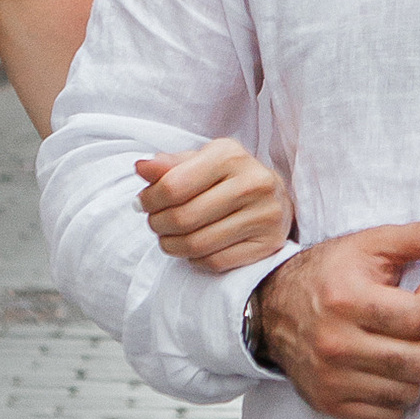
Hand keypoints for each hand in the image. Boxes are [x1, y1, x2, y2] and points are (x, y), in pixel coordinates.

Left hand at [138, 141, 292, 273]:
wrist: (277, 197)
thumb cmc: (229, 177)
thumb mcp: (201, 161)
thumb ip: (170, 165)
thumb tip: (141, 168)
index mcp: (231, 156)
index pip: (173, 186)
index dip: (150, 199)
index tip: (143, 204)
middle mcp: (252, 183)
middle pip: (183, 218)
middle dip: (158, 224)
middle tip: (155, 223)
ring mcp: (264, 215)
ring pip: (198, 244)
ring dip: (172, 246)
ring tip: (168, 239)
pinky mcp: (268, 244)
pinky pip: (216, 262)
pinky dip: (195, 260)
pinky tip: (193, 250)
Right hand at [255, 212, 419, 418]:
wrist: (272, 307)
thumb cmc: (330, 272)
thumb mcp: (372, 246)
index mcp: (347, 300)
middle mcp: (335, 343)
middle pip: (418, 361)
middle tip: (419, 326)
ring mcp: (330, 378)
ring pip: (406, 392)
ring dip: (416, 370)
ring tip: (401, 345)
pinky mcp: (328, 402)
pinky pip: (386, 415)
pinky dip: (397, 397)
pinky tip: (388, 370)